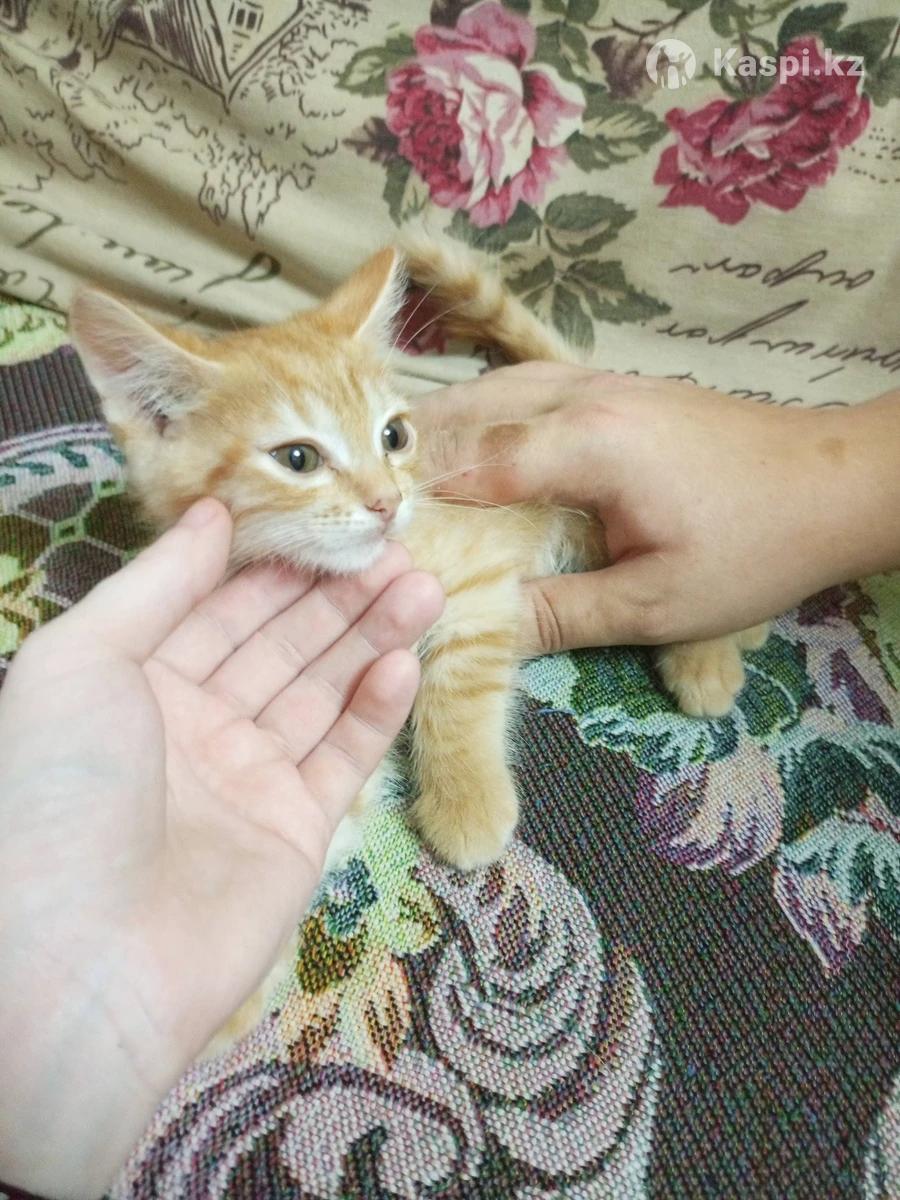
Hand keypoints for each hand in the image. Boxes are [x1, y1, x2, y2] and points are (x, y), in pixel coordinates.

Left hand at [0, 498, 442, 1198]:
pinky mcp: (298, 830)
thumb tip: (211, 513)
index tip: (330, 517)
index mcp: (135, 684)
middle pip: (279, 643)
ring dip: (370, 638)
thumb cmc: (64, 788)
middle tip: (396, 546)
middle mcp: (195, 726)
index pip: (219, 607)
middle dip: (336, 595)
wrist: (84, 957)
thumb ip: (156, 583)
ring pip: (320, 691)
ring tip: (422, 586)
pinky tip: (404, 662)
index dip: (275, 563)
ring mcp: (249, 780)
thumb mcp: (81, 660)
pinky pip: (342, 757)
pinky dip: (374, 709)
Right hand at [417, 364, 899, 652]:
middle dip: (414, 455)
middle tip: (363, 503)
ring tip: (397, 473)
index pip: (474, 465)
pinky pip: (524, 387)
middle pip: (469, 412)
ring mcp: (600, 380)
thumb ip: (562, 613)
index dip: (419, 501)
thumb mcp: (657, 603)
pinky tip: (468, 442)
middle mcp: (582, 395)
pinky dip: (482, 414)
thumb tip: (480, 630)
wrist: (836, 481)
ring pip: (492, 389)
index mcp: (589, 443)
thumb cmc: (754, 546)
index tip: (369, 537)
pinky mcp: (616, 386)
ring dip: (444, 428)